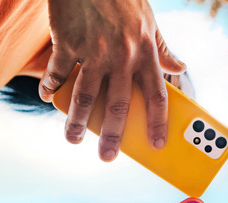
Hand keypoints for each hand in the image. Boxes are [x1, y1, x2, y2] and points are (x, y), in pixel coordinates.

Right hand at [39, 0, 185, 160]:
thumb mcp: (149, 21)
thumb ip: (162, 48)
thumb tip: (180, 66)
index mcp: (144, 53)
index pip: (157, 96)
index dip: (158, 123)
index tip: (159, 144)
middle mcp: (121, 56)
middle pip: (119, 105)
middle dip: (113, 136)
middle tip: (108, 157)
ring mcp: (93, 51)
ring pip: (86, 96)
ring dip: (78, 122)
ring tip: (73, 139)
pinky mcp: (67, 42)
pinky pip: (58, 72)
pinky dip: (51, 87)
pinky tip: (48, 98)